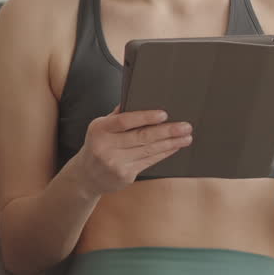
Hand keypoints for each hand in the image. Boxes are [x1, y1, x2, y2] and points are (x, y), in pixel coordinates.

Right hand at [78, 106, 192, 194]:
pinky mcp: (125, 175)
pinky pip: (149, 162)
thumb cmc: (98, 144)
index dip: (145, 117)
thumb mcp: (101, 127)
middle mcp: (106, 146)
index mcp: (99, 129)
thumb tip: (139, 98)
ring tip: (186, 137)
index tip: (164, 114)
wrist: (87, 176)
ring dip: (170, 143)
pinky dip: (164, 153)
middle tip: (185, 126)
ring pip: (149, 150)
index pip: (124, 121)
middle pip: (141, 137)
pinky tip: (174, 147)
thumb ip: (118, 115)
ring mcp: (115, 163)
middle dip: (166, 131)